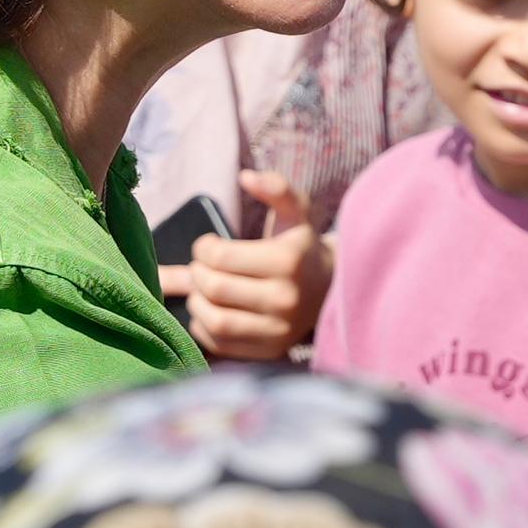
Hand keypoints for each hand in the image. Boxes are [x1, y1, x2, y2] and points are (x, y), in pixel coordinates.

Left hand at [156, 170, 328, 362]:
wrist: (331, 290)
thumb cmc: (301, 246)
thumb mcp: (294, 212)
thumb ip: (275, 188)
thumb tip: (245, 177)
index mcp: (288, 260)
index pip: (218, 257)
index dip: (202, 248)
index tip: (209, 245)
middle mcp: (285, 299)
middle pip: (213, 288)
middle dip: (197, 273)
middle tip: (203, 267)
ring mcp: (278, 330)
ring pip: (213, 319)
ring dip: (197, 302)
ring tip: (204, 289)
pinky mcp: (270, 350)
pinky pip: (219, 343)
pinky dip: (203, 326)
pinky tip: (212, 310)